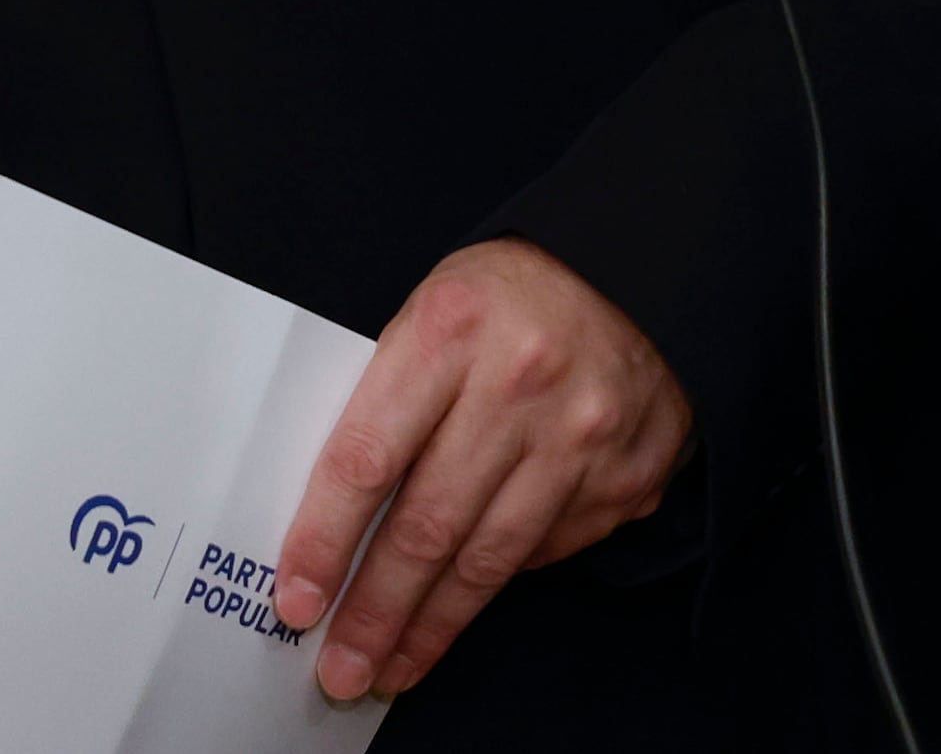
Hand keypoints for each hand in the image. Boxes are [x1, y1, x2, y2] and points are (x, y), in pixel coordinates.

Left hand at [269, 241, 689, 702]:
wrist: (643, 272)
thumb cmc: (510, 295)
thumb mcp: (434, 309)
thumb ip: (392, 397)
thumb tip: (337, 514)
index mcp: (452, 329)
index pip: (369, 456)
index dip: (326, 539)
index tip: (297, 598)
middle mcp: (520, 385)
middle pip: (429, 525)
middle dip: (376, 610)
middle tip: (340, 668)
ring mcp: (582, 436)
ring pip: (490, 558)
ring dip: (433, 624)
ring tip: (391, 666)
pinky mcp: (626, 477)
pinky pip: (547, 551)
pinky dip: (500, 580)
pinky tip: (464, 604)